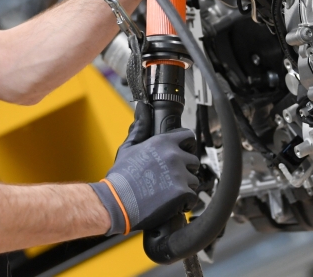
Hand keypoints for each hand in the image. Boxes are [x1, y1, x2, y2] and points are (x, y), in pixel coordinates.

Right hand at [89, 103, 199, 235]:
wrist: (118, 202)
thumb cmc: (121, 177)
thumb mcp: (129, 147)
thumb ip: (140, 127)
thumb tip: (142, 107)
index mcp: (163, 142)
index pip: (188, 136)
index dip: (186, 145)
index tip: (182, 152)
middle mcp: (174, 156)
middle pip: (194, 160)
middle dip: (185, 169)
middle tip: (170, 178)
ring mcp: (180, 174)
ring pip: (194, 180)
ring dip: (184, 187)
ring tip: (167, 192)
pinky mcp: (183, 193)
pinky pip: (193, 197)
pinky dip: (184, 203)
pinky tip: (171, 203)